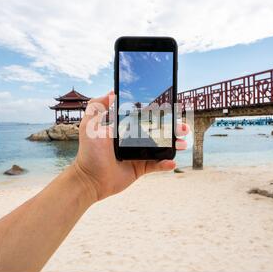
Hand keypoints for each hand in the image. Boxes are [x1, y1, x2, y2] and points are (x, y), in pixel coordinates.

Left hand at [73, 91, 189, 201]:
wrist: (89, 179)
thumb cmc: (89, 153)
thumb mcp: (90, 125)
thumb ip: (97, 106)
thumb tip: (112, 92)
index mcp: (124, 127)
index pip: (144, 117)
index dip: (158, 113)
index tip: (171, 109)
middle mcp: (133, 139)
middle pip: (157, 131)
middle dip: (172, 128)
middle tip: (183, 127)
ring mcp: (137, 154)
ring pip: (160, 147)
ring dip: (173, 145)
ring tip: (183, 143)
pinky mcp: (140, 168)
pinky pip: (156, 165)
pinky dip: (165, 164)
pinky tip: (171, 162)